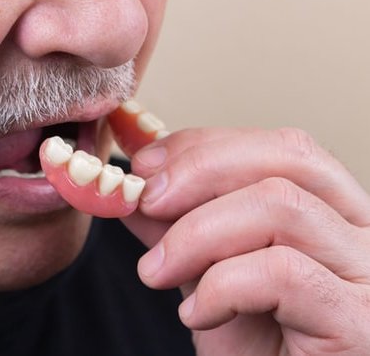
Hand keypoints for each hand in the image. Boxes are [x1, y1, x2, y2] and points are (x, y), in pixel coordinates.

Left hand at [121, 127, 369, 354]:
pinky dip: (221, 286)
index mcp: (332, 211)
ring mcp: (369, 274)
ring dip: (197, 233)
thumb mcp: (209, 272)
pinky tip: (197, 316)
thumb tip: (136, 187)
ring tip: (156, 272)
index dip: (204, 146)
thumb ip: (180, 226)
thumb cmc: (257, 347)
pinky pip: (282, 272)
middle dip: (199, 170)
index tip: (147, 166)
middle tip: (146, 199)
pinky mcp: (359, 321)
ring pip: (280, 205)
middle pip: (286, 157)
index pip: (277, 147)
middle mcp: (364, 232)